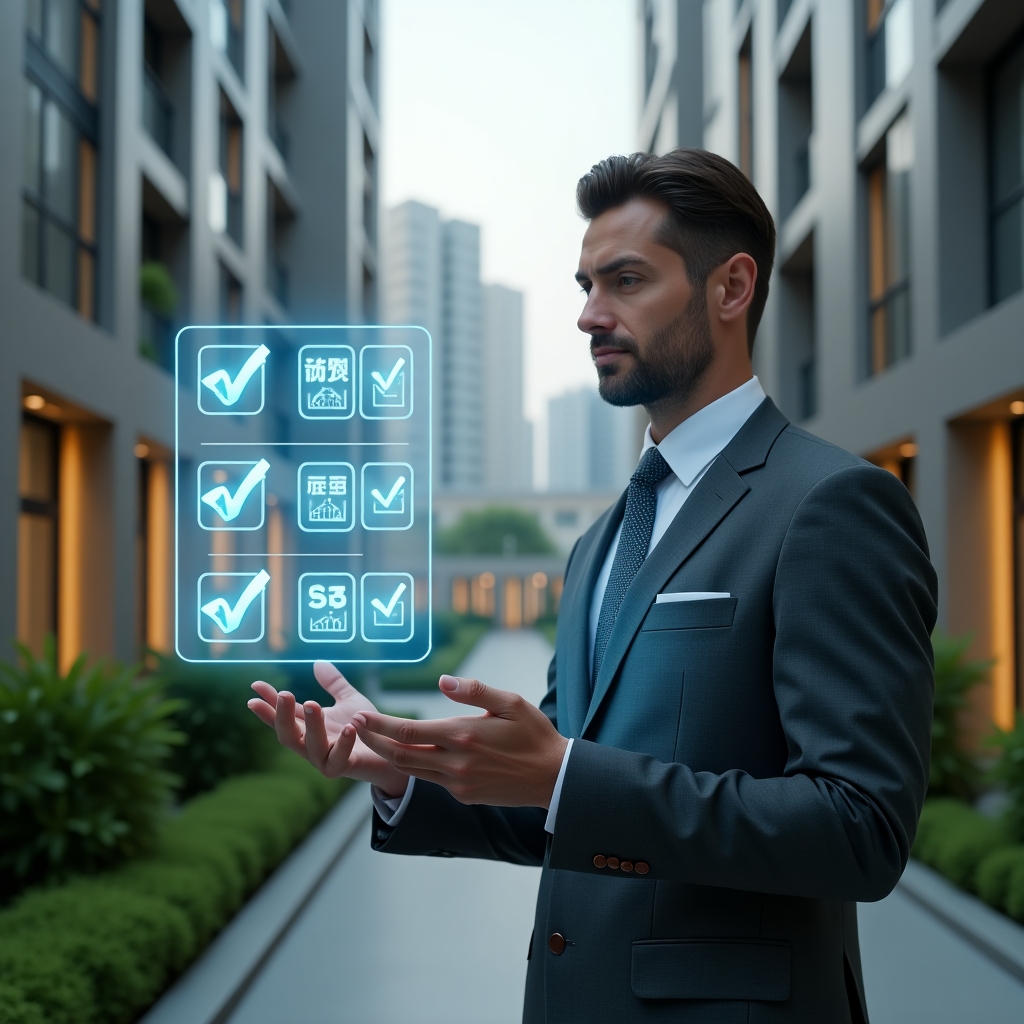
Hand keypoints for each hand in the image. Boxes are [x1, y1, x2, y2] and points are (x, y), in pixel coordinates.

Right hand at [247, 661, 408, 795]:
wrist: (389, 753)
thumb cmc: (365, 729)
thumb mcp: (349, 700)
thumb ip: (334, 684)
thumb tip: (318, 662)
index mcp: (309, 728)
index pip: (284, 715)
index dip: (268, 702)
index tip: (256, 686)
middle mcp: (312, 746)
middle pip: (287, 735)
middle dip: (281, 716)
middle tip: (284, 694)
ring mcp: (325, 759)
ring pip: (310, 747)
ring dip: (310, 725)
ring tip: (312, 704)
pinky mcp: (344, 768)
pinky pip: (338, 759)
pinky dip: (342, 743)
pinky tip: (348, 727)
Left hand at [351, 674, 568, 807]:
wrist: (554, 778)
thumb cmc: (534, 734)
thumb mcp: (510, 703)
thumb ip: (474, 690)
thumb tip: (443, 681)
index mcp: (463, 736)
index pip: (408, 732)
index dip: (379, 725)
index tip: (360, 715)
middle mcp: (455, 764)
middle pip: (400, 755)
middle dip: (374, 741)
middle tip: (355, 726)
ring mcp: (458, 783)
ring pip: (411, 770)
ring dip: (390, 755)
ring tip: (374, 738)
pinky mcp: (463, 795)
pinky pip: (431, 780)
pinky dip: (416, 765)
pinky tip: (411, 751)